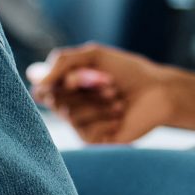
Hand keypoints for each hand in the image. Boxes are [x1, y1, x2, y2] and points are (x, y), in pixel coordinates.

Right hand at [31, 43, 178, 143]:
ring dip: (97, 102)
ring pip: (69, 114)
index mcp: (66, 86)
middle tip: (109, 82)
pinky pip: (84, 130)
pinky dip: (104, 118)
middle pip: (54, 100)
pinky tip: (119, 115)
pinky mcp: (93, 139)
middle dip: (83, 86)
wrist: (158, 92)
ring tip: (117, 99)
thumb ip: (61, 62)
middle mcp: (70, 105)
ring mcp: (81, 123)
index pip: (40, 89)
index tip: (75, 74)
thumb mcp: (93, 55)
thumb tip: (35, 81)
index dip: (54, 82)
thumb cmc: (128, 71)